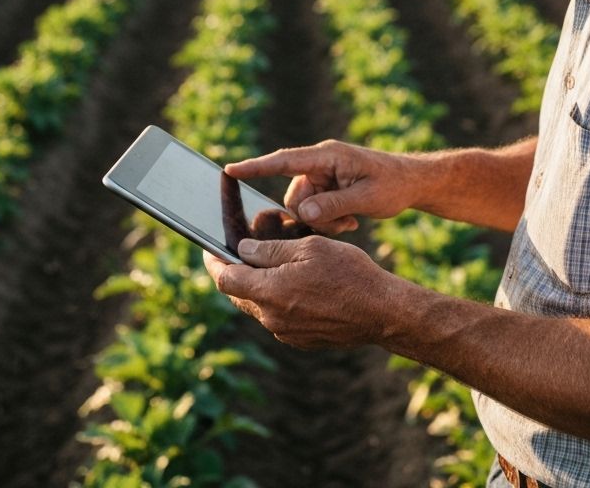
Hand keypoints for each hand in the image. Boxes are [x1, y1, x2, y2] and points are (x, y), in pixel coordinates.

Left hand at [202, 236, 396, 348]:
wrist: (381, 312)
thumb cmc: (348, 273)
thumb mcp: (309, 248)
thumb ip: (271, 250)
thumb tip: (242, 250)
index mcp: (270, 292)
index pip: (225, 279)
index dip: (213, 262)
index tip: (208, 251)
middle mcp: (272, 318)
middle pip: (239, 295)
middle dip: (235, 274)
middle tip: (238, 254)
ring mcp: (286, 332)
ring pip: (258, 306)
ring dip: (258, 287)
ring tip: (270, 264)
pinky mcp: (300, 340)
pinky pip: (277, 317)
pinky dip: (276, 300)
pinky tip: (293, 284)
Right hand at [224, 140, 414, 234]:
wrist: (412, 182)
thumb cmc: (392, 184)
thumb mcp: (367, 198)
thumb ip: (333, 205)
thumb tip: (302, 213)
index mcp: (327, 156)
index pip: (284, 160)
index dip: (256, 166)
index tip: (230, 170)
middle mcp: (319, 163)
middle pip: (293, 196)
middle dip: (312, 215)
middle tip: (344, 223)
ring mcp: (322, 176)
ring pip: (302, 207)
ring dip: (322, 220)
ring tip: (350, 222)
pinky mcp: (326, 187)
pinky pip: (313, 209)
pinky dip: (328, 220)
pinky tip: (350, 222)